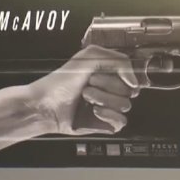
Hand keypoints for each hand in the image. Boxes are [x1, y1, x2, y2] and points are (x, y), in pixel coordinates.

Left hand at [24, 45, 138, 135]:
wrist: (46, 104)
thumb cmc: (62, 81)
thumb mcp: (91, 56)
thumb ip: (119, 61)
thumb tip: (134, 80)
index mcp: (110, 72)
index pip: (132, 73)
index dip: (120, 74)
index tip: (102, 72)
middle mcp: (111, 89)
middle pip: (129, 90)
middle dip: (107, 86)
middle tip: (89, 85)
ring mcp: (109, 107)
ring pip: (125, 105)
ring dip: (104, 99)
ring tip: (87, 98)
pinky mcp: (105, 124)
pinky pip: (121, 121)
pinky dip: (109, 115)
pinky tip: (95, 111)